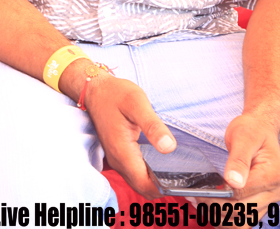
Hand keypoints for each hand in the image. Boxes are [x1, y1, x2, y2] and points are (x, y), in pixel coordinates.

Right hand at [79, 72, 176, 199]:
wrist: (94, 89)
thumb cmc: (115, 94)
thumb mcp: (136, 103)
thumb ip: (152, 125)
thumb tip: (169, 148)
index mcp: (122, 151)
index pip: (145, 184)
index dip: (164, 189)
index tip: (184, 184)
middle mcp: (117, 160)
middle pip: (142, 188)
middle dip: (163, 189)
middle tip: (186, 180)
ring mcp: (116, 159)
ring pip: (138, 182)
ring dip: (155, 183)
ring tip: (177, 173)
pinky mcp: (117, 155)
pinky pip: (134, 174)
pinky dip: (148, 176)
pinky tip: (161, 165)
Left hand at [198, 112, 279, 209]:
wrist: (260, 129)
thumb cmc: (252, 130)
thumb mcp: (243, 137)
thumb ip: (238, 160)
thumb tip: (233, 182)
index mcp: (272, 176)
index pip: (242, 195)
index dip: (219, 196)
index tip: (200, 191)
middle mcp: (275, 191)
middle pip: (242, 211)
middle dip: (216, 207)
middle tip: (196, 196)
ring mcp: (269, 199)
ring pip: (244, 221)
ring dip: (220, 216)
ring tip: (200, 202)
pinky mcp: (261, 202)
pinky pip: (244, 218)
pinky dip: (227, 217)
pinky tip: (211, 207)